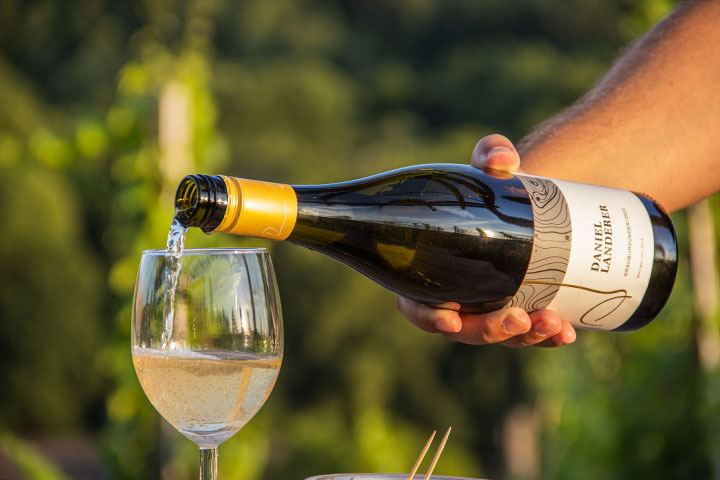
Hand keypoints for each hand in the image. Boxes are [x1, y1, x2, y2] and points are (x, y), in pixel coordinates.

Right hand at [396, 134, 576, 346]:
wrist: (527, 200)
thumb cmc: (494, 188)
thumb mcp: (490, 167)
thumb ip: (491, 153)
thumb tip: (502, 157)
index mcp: (430, 271)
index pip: (416, 305)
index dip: (428, 317)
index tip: (452, 318)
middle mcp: (456, 296)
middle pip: (463, 329)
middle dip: (490, 331)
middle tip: (519, 319)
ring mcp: (487, 308)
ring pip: (500, 335)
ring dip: (524, 337)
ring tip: (554, 324)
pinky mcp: (517, 311)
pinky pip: (528, 333)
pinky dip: (547, 337)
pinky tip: (567, 334)